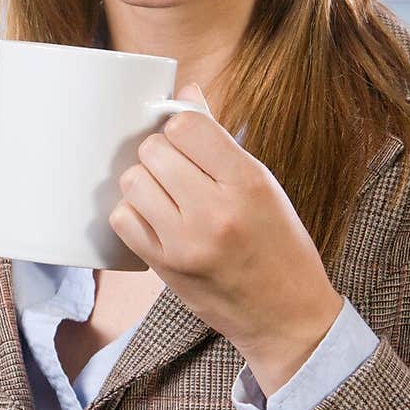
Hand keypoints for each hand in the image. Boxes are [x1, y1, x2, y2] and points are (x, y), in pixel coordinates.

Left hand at [109, 83, 344, 397]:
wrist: (287, 316)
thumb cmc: (279, 243)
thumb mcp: (264, 185)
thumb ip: (219, 140)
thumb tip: (185, 93)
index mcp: (249, 182)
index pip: (187, 124)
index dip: (180, 125)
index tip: (187, 138)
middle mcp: (215, 211)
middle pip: (155, 149)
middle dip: (161, 152)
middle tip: (178, 170)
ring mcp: (186, 242)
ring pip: (133, 181)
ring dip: (145, 181)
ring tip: (166, 194)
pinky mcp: (164, 267)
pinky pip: (123, 218)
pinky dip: (133, 213)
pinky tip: (155, 218)